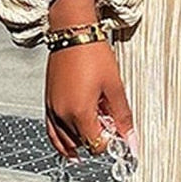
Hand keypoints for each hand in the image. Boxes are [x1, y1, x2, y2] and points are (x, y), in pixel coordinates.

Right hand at [44, 36, 134, 161]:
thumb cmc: (93, 55)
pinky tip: (72, 147)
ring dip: (81, 140)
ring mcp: (52, 110)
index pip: (96, 145)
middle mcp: (62, 115)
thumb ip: (123, 117)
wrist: (73, 34)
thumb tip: (131, 141)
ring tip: (95, 128)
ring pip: (66, 142)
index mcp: (79, 112)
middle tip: (109, 122)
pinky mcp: (48, 103)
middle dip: (97, 138)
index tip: (119, 131)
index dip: (111, 142)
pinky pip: (52, 132)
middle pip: (82, 144)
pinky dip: (62, 142)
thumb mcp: (115, 87)